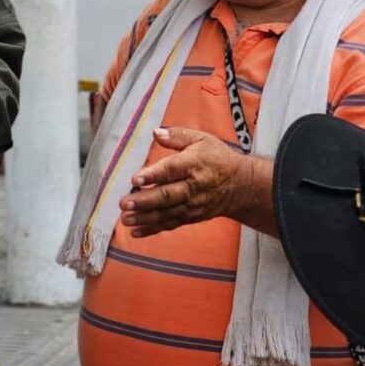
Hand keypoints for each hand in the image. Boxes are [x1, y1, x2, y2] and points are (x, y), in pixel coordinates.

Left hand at [118, 126, 272, 236]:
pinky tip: (135, 232)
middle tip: (124, 203)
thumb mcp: (201, 139)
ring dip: (145, 218)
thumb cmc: (216, 158)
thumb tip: (156, 133)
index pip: (172, 169)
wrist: (240, 185)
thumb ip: (178, 135)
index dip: (154, 175)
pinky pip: (171, 224)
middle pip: (167, 196)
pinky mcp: (191, 216)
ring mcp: (192, 204)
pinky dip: (153, 229)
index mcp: (194, 164)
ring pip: (167, 213)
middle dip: (144, 201)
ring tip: (125, 218)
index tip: (136, 179)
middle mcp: (193, 187)